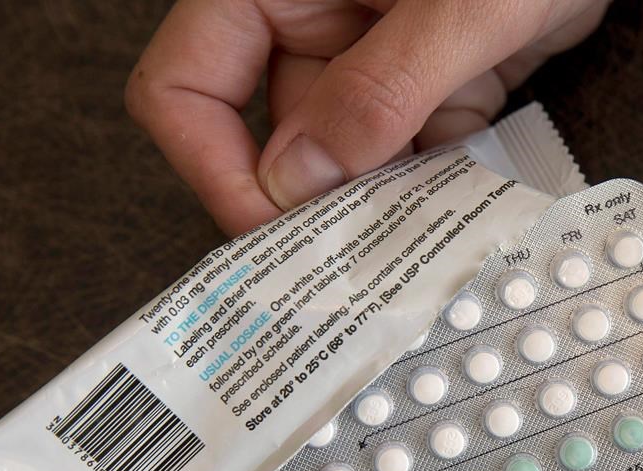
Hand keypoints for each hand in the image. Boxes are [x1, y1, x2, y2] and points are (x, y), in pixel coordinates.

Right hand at [126, 0, 608, 234]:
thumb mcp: (454, 9)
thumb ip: (378, 90)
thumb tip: (299, 182)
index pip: (188, 87)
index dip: (215, 169)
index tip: (273, 235)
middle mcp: (312, 26)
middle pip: (273, 143)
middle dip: (310, 211)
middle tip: (349, 273)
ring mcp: (371, 62)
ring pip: (345, 163)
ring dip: (376, 211)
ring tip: (410, 257)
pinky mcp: (426, 89)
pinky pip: (407, 157)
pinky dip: (427, 191)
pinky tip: (451, 220)